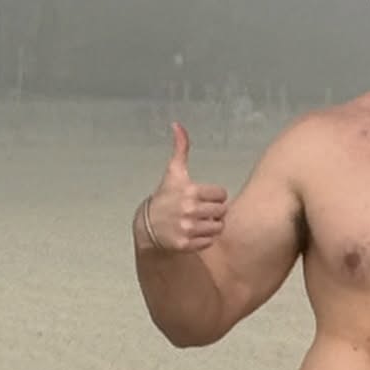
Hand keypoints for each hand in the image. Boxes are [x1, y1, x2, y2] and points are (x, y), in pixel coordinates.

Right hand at [144, 122, 228, 251]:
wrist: (148, 225)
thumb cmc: (165, 197)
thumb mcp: (173, 172)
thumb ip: (181, 149)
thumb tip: (178, 125)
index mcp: (190, 191)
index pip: (222, 194)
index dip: (214, 195)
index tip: (203, 196)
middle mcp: (190, 210)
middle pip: (222, 211)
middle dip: (214, 211)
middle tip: (202, 210)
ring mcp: (188, 228)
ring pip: (218, 228)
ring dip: (212, 225)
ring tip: (199, 221)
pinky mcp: (186, 244)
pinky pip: (209, 241)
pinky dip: (204, 239)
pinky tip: (193, 232)